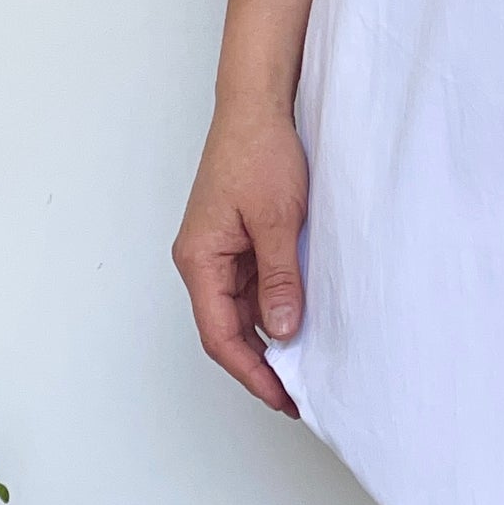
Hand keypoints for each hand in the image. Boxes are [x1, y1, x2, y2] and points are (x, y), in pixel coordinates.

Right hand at [173, 102, 308, 415]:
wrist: (257, 108)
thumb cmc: (260, 154)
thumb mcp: (277, 220)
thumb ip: (280, 278)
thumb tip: (283, 332)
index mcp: (200, 260)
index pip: (220, 334)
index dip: (252, 371)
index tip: (282, 396)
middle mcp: (202, 261)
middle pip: (227, 328)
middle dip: (260, 363)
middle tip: (297, 392)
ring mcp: (218, 250)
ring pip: (240, 309)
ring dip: (268, 336)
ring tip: (304, 365)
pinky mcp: (236, 238)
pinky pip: (251, 285)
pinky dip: (273, 305)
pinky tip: (299, 318)